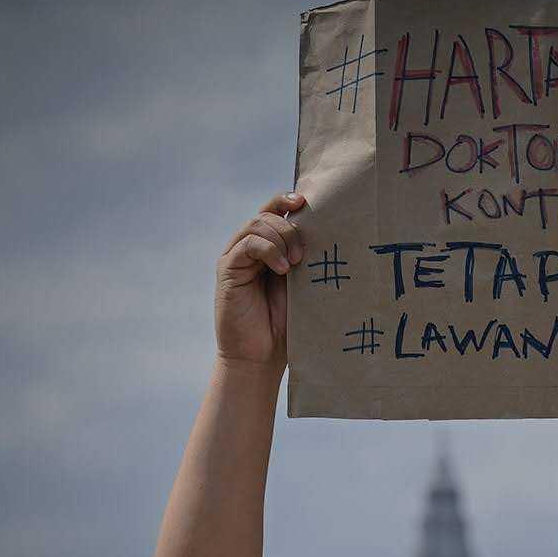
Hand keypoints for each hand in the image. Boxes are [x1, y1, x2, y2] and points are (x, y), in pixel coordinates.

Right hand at [215, 192, 306, 366]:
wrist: (260, 356)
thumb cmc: (285, 324)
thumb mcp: (302, 285)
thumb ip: (305, 259)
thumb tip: (330, 232)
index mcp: (268, 248)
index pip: (273, 211)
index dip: (286, 200)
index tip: (306, 200)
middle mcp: (249, 248)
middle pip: (267, 214)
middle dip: (290, 227)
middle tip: (305, 255)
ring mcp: (236, 257)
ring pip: (257, 224)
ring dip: (281, 238)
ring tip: (296, 264)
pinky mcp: (227, 269)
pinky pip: (247, 244)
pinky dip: (268, 250)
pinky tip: (283, 269)